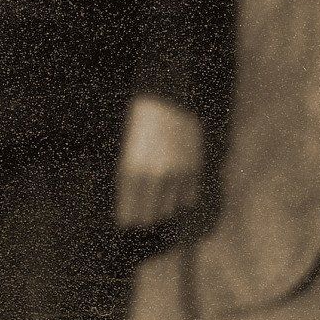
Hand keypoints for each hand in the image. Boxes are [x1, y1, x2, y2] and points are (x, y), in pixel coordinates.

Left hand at [116, 96, 203, 230]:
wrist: (166, 101)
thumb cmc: (139, 127)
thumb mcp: (125, 155)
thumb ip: (127, 185)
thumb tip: (130, 214)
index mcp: (131, 174)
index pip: (128, 216)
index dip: (128, 218)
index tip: (129, 216)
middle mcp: (154, 178)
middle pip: (149, 218)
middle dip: (144, 215)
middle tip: (143, 206)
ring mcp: (176, 175)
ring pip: (168, 210)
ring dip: (163, 205)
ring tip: (159, 191)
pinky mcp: (193, 170)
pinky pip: (189, 199)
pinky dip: (181, 196)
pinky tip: (175, 184)